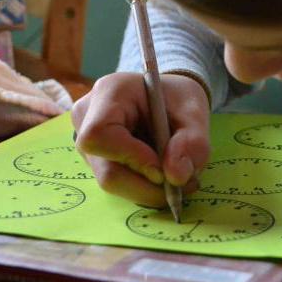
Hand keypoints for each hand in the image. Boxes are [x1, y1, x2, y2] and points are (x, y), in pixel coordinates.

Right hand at [71, 72, 209, 206]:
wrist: (167, 97)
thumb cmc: (178, 99)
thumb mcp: (195, 114)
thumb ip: (193, 143)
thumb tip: (176, 177)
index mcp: (109, 93)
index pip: (100, 135)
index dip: (131, 158)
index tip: (164, 170)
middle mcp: (87, 116)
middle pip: (106, 170)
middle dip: (147, 186)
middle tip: (182, 185)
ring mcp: (86, 140)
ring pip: (111, 181)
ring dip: (148, 188)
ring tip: (177, 178)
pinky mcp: (94, 158)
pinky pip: (116, 182)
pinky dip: (142, 186)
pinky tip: (161, 175)